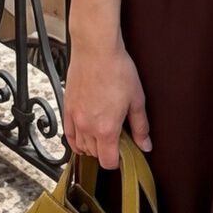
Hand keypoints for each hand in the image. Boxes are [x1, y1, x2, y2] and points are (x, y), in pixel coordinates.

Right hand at [62, 36, 151, 164]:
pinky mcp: (67, 108)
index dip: (117, 162)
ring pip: (80, 146)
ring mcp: (74, 118)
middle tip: (117, 139)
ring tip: (102, 134)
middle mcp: (87, 127)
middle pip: (94, 155)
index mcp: (106, 128)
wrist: (96, 50)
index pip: (108, 162)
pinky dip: (76, 139)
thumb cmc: (116, 69)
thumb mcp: (136, 100)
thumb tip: (145, 144)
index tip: (123, 154)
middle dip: (106, 152)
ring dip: (91, 146)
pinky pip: (68, 134)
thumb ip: (140, 127)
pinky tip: (84, 134)